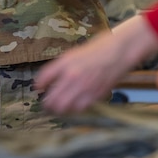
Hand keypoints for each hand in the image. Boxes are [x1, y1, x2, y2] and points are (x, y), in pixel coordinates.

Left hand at [36, 14, 157, 113]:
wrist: (120, 50)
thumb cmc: (97, 48)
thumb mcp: (73, 54)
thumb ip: (58, 68)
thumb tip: (44, 82)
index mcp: (65, 62)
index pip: (43, 78)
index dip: (38, 86)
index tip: (38, 89)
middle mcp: (72, 76)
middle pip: (52, 99)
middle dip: (47, 104)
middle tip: (47, 104)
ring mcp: (84, 87)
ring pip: (64, 108)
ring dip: (59, 109)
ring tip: (59, 108)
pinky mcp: (96, 95)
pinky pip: (79, 108)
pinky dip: (74, 110)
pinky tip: (74, 106)